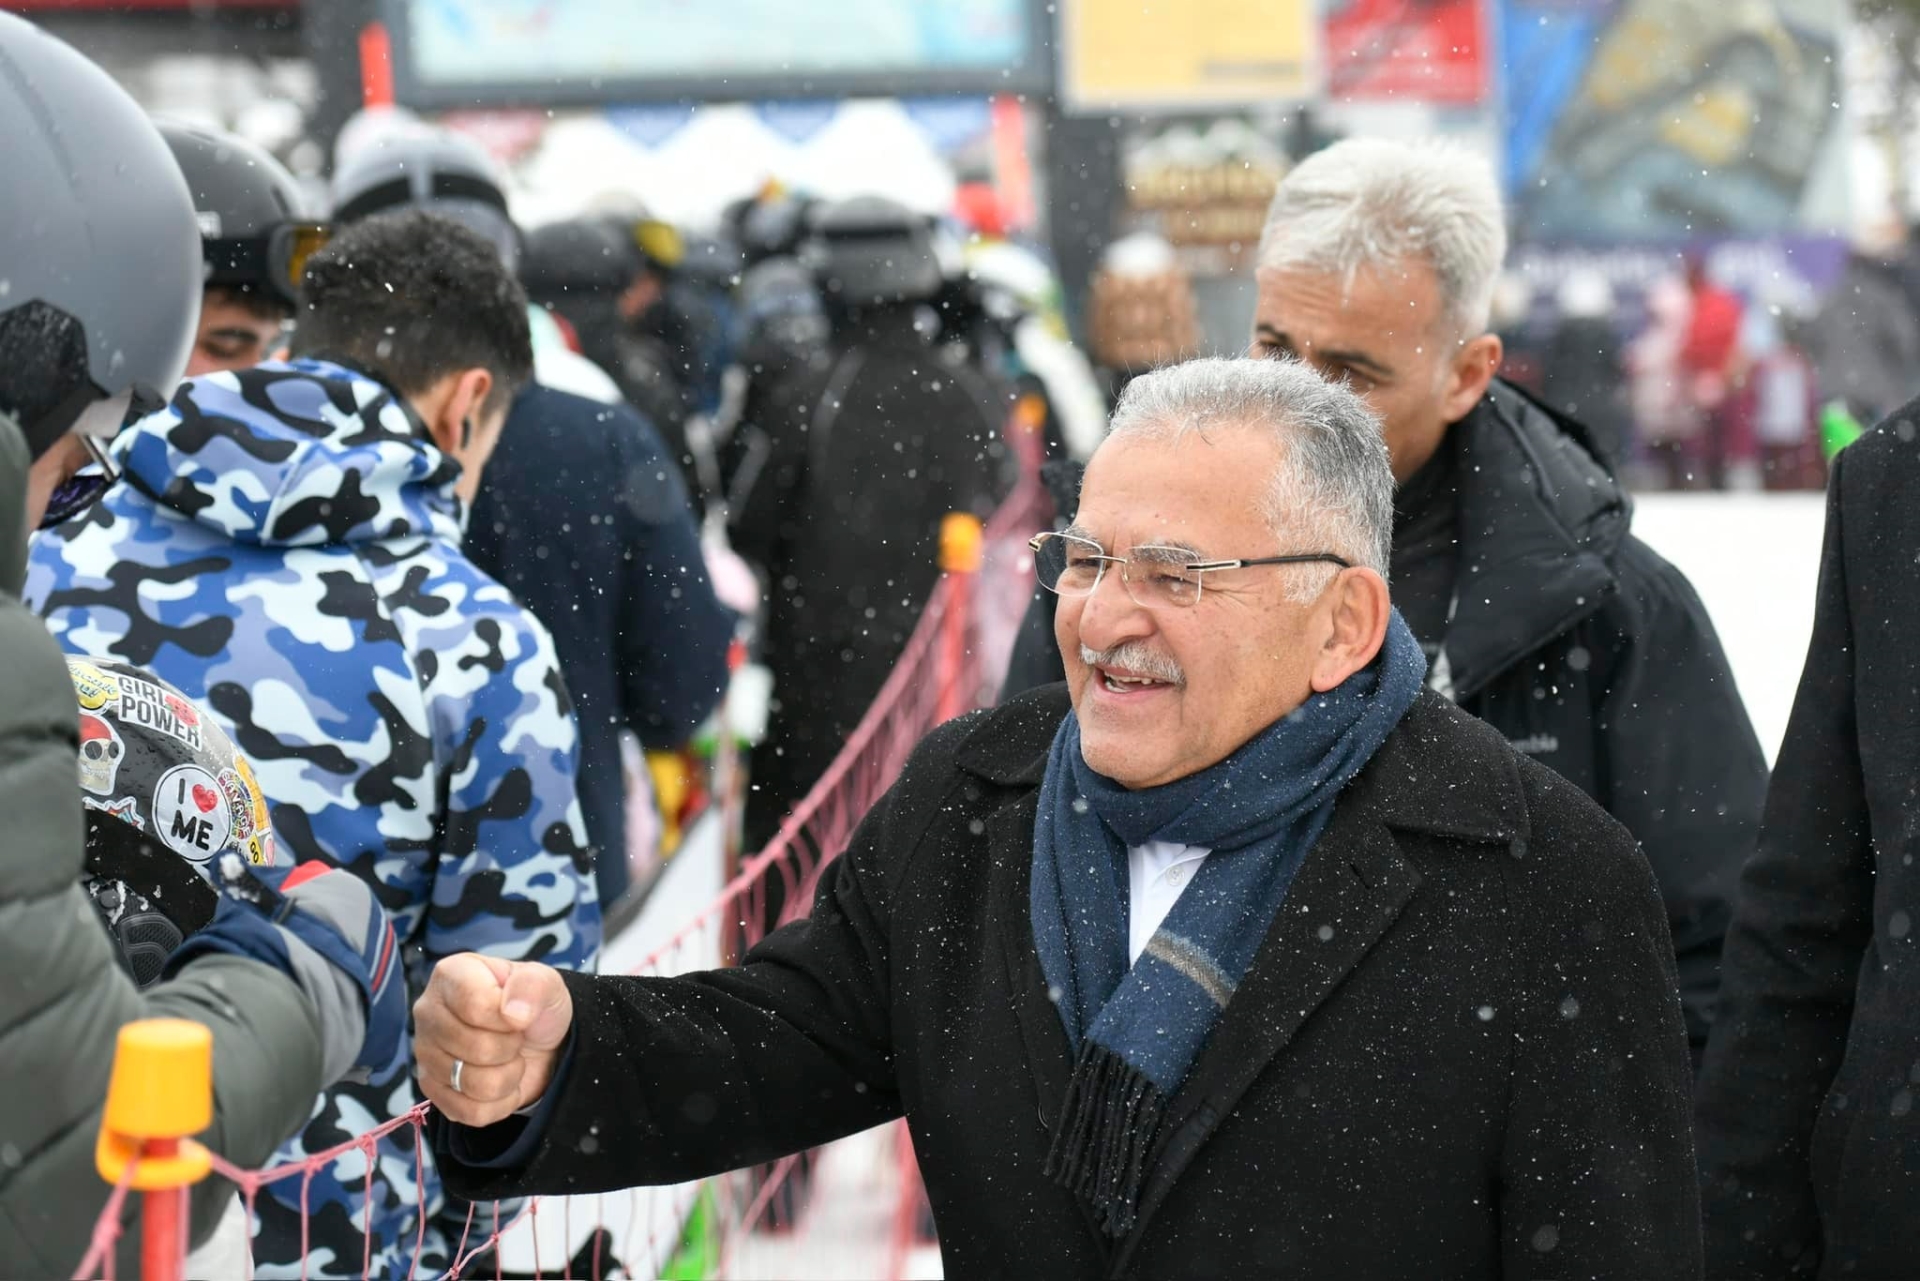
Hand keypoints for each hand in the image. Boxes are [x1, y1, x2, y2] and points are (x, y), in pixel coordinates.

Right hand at [414, 953, 572, 1127]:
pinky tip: (501, 1081)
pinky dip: (499, 1102)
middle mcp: (428, 1012)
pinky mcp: (431, 1091)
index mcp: (451, 975)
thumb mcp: (546, 984)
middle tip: (515, 1037)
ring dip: (508, 1076)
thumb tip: (512, 1013)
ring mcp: (425, 1054)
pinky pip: (470, 1111)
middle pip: (475, 1048)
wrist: (538, 1043)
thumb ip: (533, 986)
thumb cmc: (534, 1006)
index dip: (508, 1018)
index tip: (518, 1014)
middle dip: (511, 1047)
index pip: (475, 1004)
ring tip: (508, 1057)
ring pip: (472, 1083)